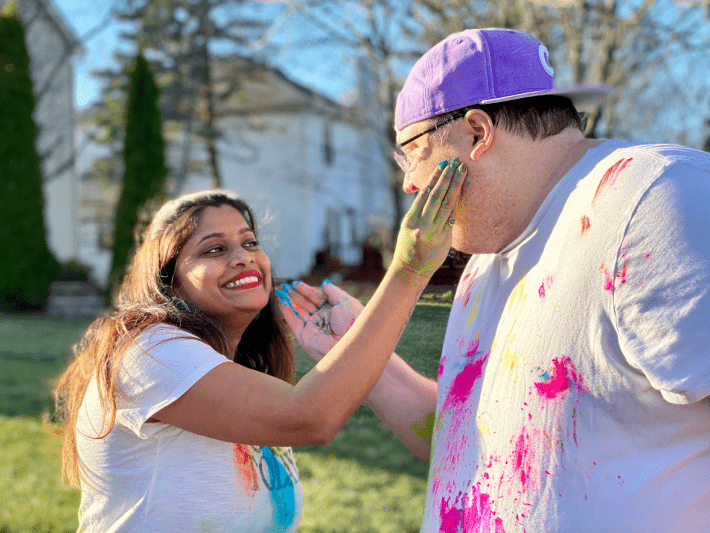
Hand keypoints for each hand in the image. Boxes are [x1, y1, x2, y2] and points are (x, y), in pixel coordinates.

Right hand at [276, 280, 363, 362]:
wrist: (351, 343)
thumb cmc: (352, 321)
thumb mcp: (346, 301)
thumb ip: (333, 291)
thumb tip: (324, 283)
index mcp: (333, 310)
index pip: (316, 298)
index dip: (306, 290)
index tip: (295, 283)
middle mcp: (322, 319)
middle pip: (305, 304)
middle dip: (295, 295)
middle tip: (284, 286)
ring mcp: (313, 328)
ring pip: (298, 312)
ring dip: (288, 302)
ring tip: (279, 291)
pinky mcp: (304, 338)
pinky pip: (293, 323)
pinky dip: (286, 312)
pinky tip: (281, 301)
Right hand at [391, 158, 466, 277]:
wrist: (410, 271)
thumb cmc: (408, 247)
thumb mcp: (407, 228)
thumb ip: (418, 213)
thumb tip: (430, 194)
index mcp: (411, 219)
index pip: (424, 194)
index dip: (434, 178)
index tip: (442, 165)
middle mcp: (422, 224)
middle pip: (437, 196)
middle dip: (447, 178)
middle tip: (456, 163)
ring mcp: (434, 232)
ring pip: (447, 205)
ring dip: (455, 187)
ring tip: (462, 173)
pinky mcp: (443, 239)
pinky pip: (451, 218)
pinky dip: (456, 204)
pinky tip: (461, 192)